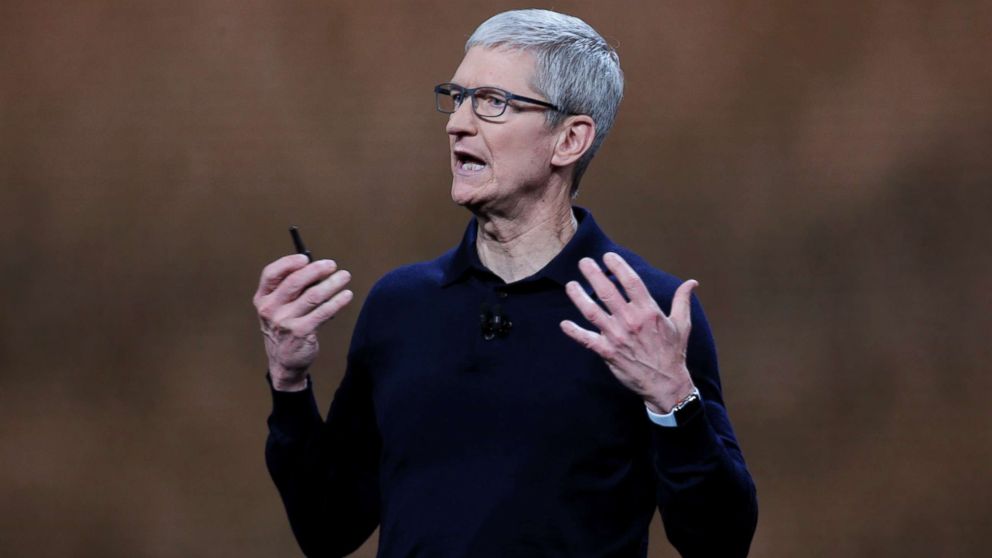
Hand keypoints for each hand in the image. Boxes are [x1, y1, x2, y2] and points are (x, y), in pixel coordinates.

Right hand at [253, 254, 353, 390]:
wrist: (284, 362)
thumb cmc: (284, 328)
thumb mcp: (277, 308)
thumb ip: (290, 289)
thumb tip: (316, 268)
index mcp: (262, 299)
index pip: (271, 274)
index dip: (288, 263)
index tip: (305, 257)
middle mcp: (270, 309)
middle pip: (294, 282)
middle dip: (316, 270)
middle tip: (332, 265)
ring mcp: (285, 321)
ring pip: (312, 296)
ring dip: (332, 284)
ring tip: (344, 276)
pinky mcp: (301, 332)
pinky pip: (323, 312)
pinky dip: (337, 301)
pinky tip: (346, 295)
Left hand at [560, 252, 697, 412]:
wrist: (665, 383)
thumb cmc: (672, 353)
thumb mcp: (681, 325)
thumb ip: (682, 301)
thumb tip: (692, 283)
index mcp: (648, 311)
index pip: (631, 282)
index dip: (618, 266)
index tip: (608, 256)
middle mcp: (630, 321)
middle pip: (607, 292)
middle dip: (593, 274)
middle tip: (584, 262)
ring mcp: (617, 336)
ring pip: (592, 312)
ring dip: (579, 297)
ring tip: (570, 285)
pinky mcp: (608, 352)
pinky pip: (586, 339)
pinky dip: (574, 332)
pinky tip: (564, 324)